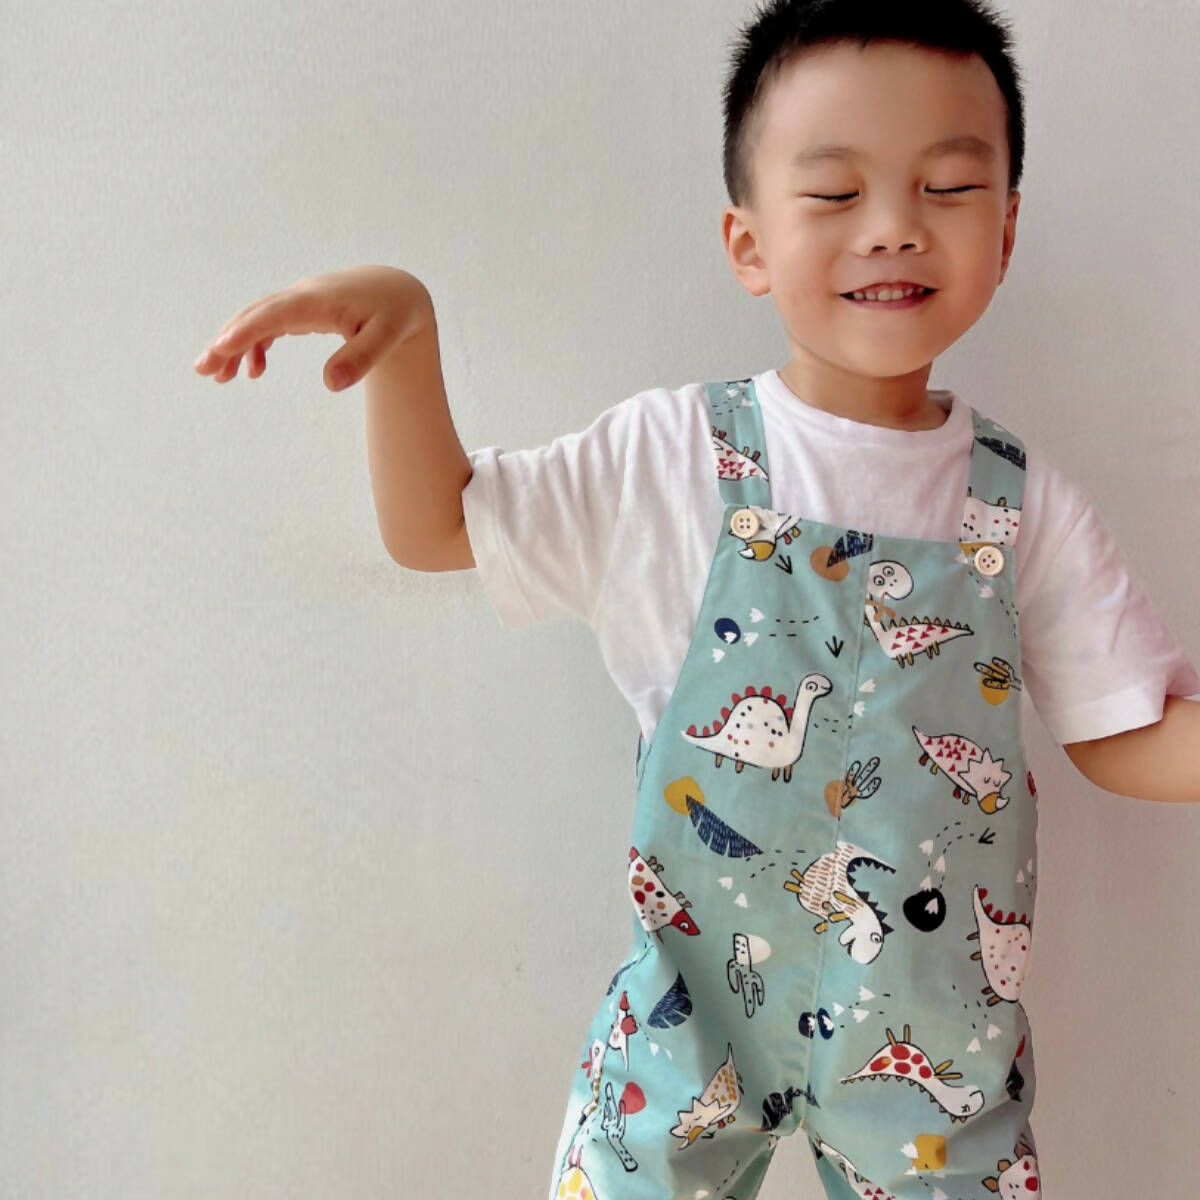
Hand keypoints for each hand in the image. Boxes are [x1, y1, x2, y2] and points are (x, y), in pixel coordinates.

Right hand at [193, 264, 434, 391]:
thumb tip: (332, 385)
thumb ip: (361, 359)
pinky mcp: (300, 309)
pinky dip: (255, 344)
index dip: (247, 331)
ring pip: (256, 319)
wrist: (399, 291)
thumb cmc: (395, 314)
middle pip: (255, 315)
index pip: (275, 314)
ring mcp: (298, 300)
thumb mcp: (388, 338)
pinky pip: (269, 324)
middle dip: (227, 341)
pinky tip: (254, 371)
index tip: (221, 349)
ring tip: (218, 377)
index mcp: (319, 300)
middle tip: (203, 369)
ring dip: (234, 345)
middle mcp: (302, 295)